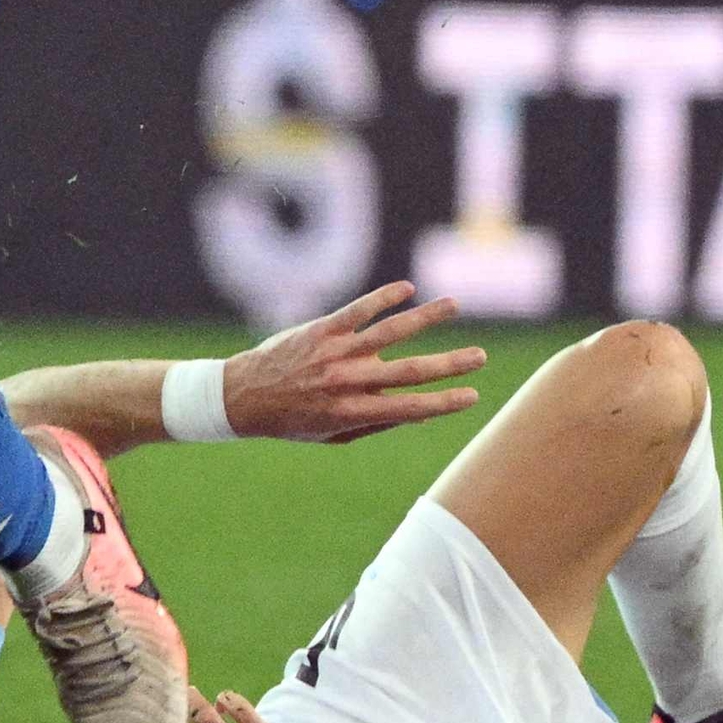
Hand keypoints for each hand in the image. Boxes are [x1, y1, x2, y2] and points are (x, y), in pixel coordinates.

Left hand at [220, 281, 484, 444]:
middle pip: (410, 371)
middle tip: (480, 356)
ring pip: (390, 331)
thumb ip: (375, 424)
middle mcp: (347, 381)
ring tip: (453, 306)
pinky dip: (384, 297)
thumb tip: (420, 413)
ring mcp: (335, 352)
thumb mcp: (334, 433)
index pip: (410, 408)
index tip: (473, 396)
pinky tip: (407, 289)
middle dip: (450, 364)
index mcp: (352, 412)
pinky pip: (358, 309)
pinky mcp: (322, 329)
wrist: (242, 397)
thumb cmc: (293, 420)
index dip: (444, 403)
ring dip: (426, 318)